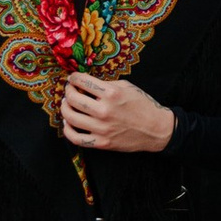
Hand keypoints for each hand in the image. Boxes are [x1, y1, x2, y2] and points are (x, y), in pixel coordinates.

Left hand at [60, 74, 176, 154]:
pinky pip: (76, 138)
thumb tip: (86, 84)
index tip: (73, 79)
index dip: (73, 78)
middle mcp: (105, 110)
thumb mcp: (127, 87)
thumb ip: (106, 84)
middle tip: (69, 90)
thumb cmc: (142, 105)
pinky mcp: (102, 143)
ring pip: (70, 117)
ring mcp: (102, 128)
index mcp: (112, 93)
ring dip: (64, 108)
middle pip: (73, 98)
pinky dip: (68, 130)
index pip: (83, 82)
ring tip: (66, 104)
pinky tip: (69, 123)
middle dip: (67, 91)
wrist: (156, 129)